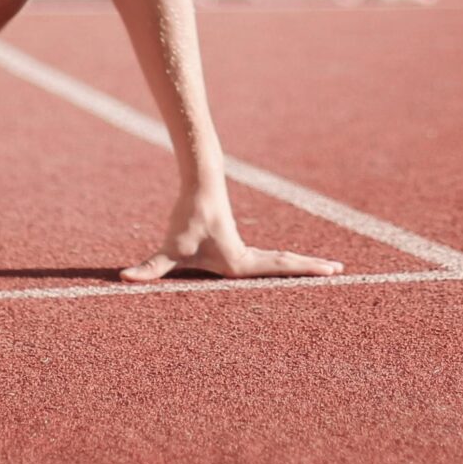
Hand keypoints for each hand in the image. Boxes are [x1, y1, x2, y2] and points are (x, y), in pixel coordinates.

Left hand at [119, 191, 344, 282]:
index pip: (279, 268)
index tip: (331, 270)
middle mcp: (247, 256)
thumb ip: (148, 268)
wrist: (197, 184)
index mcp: (239, 262)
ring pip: (279, 259)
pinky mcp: (237, 242)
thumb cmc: (186, 218)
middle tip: (338, 270)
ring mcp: (244, 249)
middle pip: (286, 264)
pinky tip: (288, 266)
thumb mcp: (168, 249)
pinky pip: (268, 256)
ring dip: (300, 265)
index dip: (305, 270)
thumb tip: (124, 279)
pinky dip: (284, 261)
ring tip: (324, 269)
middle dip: (311, 269)